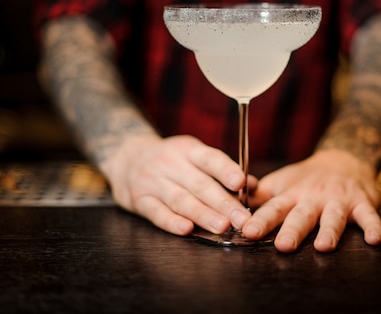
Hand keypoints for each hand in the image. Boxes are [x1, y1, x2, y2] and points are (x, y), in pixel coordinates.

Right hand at [101, 135, 252, 235]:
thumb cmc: (171, 161)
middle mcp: (170, 163)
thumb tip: (254, 186)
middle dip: (223, 203)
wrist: (126, 157)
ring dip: (203, 214)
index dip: (226, 170)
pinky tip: (186, 230)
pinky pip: (156, 213)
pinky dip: (171, 222)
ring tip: (223, 227)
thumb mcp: (195, 157)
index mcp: (188, 150)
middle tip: (242, 219)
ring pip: (181, 200)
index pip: (210, 159)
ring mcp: (152, 181)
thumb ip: (222, 171)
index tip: (242, 183)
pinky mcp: (138, 199)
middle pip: (200, 184)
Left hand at [242, 149, 380, 252]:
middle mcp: (313, 197)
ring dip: (330, 231)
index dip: (261, 220)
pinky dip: (374, 227)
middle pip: (302, 215)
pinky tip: (375, 240)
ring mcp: (339, 200)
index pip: (273, 208)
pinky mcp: (363, 203)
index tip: (246, 231)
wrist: (344, 158)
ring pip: (334, 217)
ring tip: (323, 246)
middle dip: (292, 230)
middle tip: (282, 245)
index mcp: (291, 194)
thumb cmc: (306, 177)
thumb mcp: (280, 182)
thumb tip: (227, 205)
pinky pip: (369, 215)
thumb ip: (258, 196)